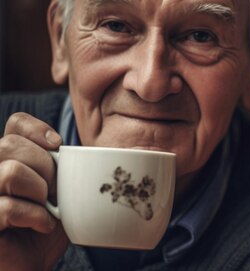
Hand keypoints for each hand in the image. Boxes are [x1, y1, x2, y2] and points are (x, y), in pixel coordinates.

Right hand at [0, 112, 68, 270]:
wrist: (32, 263)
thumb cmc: (48, 225)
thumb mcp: (64, 190)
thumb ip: (70, 167)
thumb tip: (109, 151)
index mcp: (10, 157)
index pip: (16, 123)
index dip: (37, 128)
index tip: (58, 145)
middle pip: (11, 144)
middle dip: (45, 166)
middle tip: (55, 190)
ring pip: (9, 171)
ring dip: (39, 190)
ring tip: (48, 207)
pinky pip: (6, 207)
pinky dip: (34, 216)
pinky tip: (43, 225)